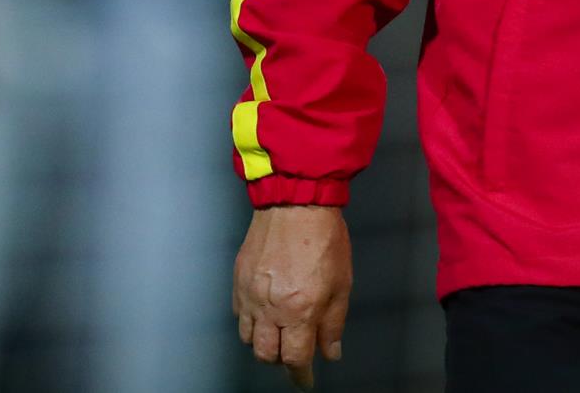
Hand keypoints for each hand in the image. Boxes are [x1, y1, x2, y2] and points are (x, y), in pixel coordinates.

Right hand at [233, 204, 350, 388]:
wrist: (296, 205)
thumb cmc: (324, 239)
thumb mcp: (342, 283)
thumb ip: (333, 323)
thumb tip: (330, 352)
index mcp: (299, 310)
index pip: (295, 358)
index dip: (301, 375)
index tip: (306, 381)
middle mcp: (270, 308)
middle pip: (266, 354)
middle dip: (281, 360)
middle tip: (294, 355)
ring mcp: (250, 296)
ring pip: (249, 338)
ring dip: (265, 343)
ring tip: (281, 333)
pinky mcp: (238, 282)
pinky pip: (239, 315)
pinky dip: (251, 322)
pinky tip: (265, 313)